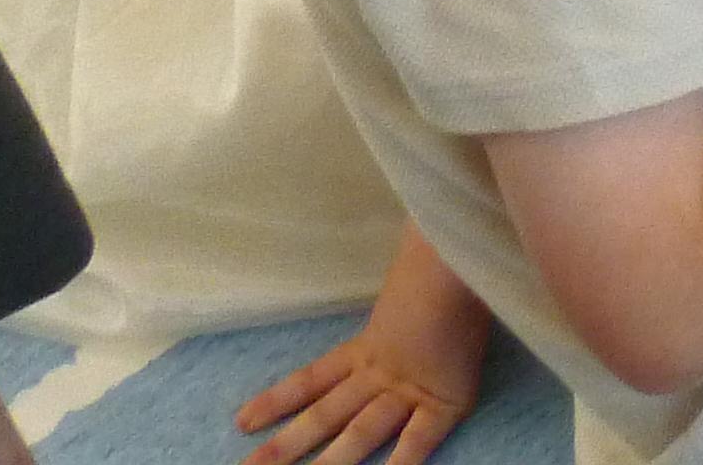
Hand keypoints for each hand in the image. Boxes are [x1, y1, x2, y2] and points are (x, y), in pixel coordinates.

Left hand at [235, 247, 489, 464]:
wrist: (461, 259)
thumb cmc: (436, 259)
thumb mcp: (402, 283)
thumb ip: (391, 301)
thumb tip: (388, 284)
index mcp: (368, 345)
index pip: (311, 379)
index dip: (276, 401)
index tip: (241, 422)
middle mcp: (380, 373)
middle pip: (325, 415)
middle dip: (286, 446)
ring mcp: (409, 389)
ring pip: (361, 433)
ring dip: (330, 463)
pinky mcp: (445, 402)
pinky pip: (418, 440)